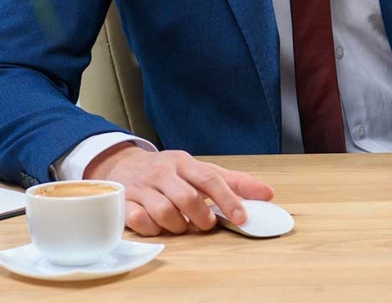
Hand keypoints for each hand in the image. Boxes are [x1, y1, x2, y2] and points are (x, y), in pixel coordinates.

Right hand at [84, 144, 274, 236]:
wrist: (124, 165)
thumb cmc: (169, 172)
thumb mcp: (200, 170)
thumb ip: (232, 182)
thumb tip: (267, 193)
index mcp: (186, 162)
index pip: (211, 179)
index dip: (228, 199)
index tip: (242, 217)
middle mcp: (165, 173)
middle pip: (188, 197)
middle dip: (201, 216)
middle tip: (206, 224)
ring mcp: (144, 187)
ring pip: (165, 211)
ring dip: (179, 225)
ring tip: (183, 225)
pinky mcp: (125, 202)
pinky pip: (140, 221)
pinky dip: (153, 228)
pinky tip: (158, 226)